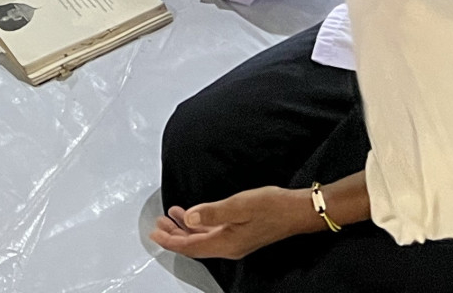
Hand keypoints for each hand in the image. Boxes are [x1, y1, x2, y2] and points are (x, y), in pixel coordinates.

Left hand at [151, 189, 310, 261]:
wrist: (297, 211)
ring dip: (184, 229)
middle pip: (193, 246)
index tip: (154, 233)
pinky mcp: (240, 234)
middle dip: (173, 236)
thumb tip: (190, 218)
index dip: (170, 241)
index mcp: (226, 244)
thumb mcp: (240, 206)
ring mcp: (235, 241)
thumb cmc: (273, 207)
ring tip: (170, 218)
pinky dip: (198, 225)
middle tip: (157, 225)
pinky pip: (211, 233)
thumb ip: (213, 213)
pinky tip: (194, 215)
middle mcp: (229, 247)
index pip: (191, 247)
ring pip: (202, 239)